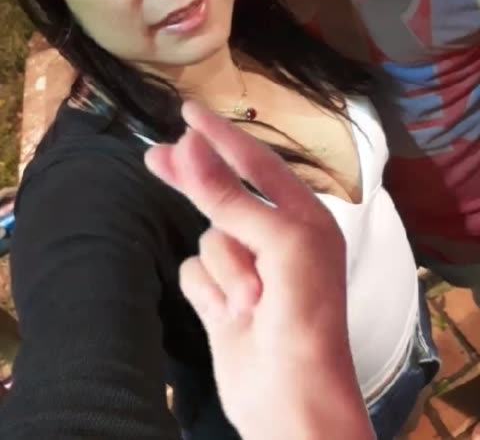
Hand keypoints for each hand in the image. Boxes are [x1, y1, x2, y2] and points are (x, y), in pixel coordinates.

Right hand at [146, 102, 373, 439]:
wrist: (293, 401)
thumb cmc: (304, 314)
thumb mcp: (275, 243)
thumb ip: (227, 195)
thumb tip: (190, 143)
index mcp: (302, 215)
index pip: (255, 162)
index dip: (221, 135)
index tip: (188, 111)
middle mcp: (275, 236)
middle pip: (221, 195)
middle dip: (194, 182)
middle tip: (155, 156)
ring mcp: (247, 268)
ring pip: (208, 240)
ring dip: (225, 269)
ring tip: (250, 301)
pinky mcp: (222, 299)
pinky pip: (196, 274)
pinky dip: (210, 293)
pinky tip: (230, 317)